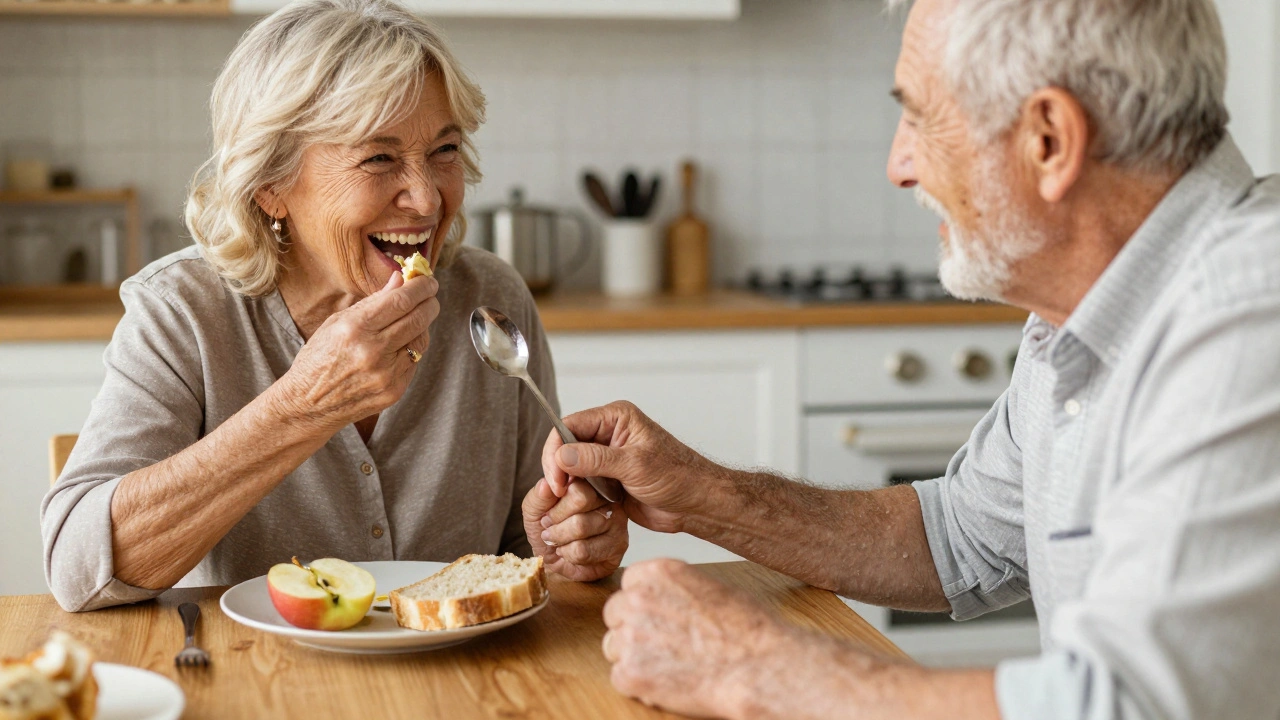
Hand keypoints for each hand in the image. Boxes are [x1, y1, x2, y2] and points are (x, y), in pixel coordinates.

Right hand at [278, 271, 439, 428]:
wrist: (308, 405)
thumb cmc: (318, 358)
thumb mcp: (336, 322)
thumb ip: (372, 301)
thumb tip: (400, 279)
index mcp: (354, 328)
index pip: (401, 300)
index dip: (421, 286)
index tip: (428, 280)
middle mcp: (373, 351)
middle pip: (419, 318)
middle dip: (430, 302)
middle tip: (430, 294)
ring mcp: (386, 374)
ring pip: (422, 340)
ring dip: (423, 325)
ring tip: (414, 318)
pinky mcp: (394, 391)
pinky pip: (415, 362)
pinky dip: (412, 348)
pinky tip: (402, 344)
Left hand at [522, 477, 627, 581]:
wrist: (553, 558)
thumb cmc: (547, 529)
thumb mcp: (534, 510)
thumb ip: (539, 496)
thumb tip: (546, 484)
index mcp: (588, 481)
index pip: (576, 484)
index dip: (556, 505)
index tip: (547, 516)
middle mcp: (608, 495)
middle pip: (582, 500)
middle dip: (557, 522)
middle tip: (550, 530)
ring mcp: (617, 519)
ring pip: (581, 525)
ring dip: (560, 539)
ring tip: (558, 542)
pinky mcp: (619, 544)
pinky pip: (585, 550)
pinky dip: (568, 555)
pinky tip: (570, 553)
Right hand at [542, 401, 721, 534]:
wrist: (696, 503)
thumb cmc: (678, 476)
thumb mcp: (635, 465)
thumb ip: (596, 459)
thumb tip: (561, 455)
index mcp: (616, 418)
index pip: (570, 425)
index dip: (556, 449)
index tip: (555, 478)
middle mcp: (609, 433)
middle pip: (567, 445)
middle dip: (560, 469)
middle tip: (560, 492)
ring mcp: (608, 457)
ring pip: (572, 467)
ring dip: (570, 484)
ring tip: (571, 501)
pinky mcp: (608, 479)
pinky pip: (583, 484)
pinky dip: (579, 495)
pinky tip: (582, 506)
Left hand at [601, 559, 788, 717]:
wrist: (759, 667)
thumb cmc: (747, 629)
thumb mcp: (710, 587)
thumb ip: (676, 589)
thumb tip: (662, 598)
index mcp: (657, 573)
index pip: (629, 584)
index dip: (644, 604)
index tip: (660, 617)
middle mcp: (636, 599)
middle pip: (616, 614)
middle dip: (634, 628)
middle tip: (664, 645)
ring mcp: (630, 637)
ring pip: (614, 647)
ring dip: (635, 657)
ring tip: (670, 665)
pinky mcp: (630, 674)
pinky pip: (620, 677)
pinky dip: (640, 684)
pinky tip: (669, 682)